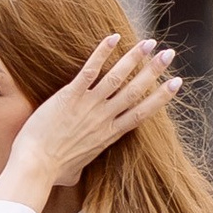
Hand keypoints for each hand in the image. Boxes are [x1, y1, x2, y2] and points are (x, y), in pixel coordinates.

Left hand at [0, 35, 179, 206]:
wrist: (36, 166)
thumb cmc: (52, 171)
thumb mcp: (73, 171)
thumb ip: (80, 168)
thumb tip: (75, 175)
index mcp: (109, 135)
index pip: (142, 112)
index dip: (161, 97)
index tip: (176, 83)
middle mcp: (104, 118)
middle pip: (136, 91)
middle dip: (154, 70)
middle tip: (169, 53)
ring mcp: (88, 105)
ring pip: (117, 78)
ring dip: (134, 58)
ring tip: (149, 42)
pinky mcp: (70, 96)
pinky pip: (89, 71)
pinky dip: (102, 53)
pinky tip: (113, 37)